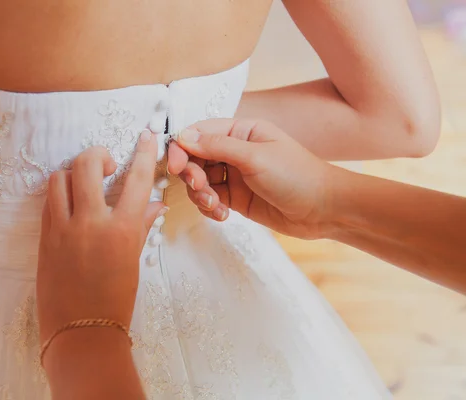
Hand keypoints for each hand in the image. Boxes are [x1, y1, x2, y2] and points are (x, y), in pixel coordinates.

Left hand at [37, 130, 166, 342]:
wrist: (81, 333)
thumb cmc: (115, 300)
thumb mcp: (133, 260)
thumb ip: (142, 225)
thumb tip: (155, 204)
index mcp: (122, 229)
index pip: (137, 179)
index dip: (144, 152)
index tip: (147, 136)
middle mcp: (91, 222)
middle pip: (87, 164)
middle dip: (97, 154)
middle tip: (107, 164)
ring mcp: (63, 229)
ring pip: (60, 178)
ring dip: (74, 173)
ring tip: (84, 186)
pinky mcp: (44, 237)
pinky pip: (49, 201)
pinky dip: (60, 194)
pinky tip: (70, 205)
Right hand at [167, 118, 333, 238]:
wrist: (324, 210)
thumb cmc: (297, 175)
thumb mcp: (255, 157)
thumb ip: (217, 146)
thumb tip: (183, 136)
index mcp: (241, 131)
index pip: (200, 133)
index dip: (182, 147)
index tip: (174, 165)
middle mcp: (235, 151)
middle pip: (195, 158)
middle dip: (192, 174)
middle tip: (200, 187)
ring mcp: (235, 175)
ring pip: (200, 181)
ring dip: (200, 194)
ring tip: (216, 205)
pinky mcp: (236, 198)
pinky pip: (211, 200)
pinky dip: (210, 208)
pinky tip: (223, 215)